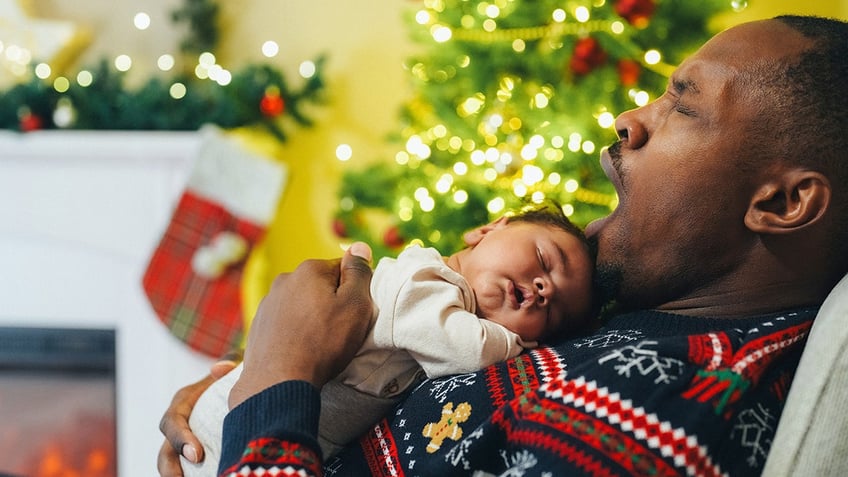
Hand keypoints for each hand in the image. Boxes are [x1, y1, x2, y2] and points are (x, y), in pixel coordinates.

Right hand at [156, 356, 239, 475]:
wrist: (236, 386)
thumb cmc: (233, 375)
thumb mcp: (232, 366)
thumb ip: (229, 363)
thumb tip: (219, 369)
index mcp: (183, 403)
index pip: (173, 422)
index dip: (180, 439)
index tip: (196, 455)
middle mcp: (178, 425)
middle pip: (165, 451)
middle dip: (171, 469)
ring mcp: (183, 441)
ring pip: (171, 464)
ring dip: (176, 476)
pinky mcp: (193, 453)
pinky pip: (187, 470)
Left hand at [229, 242, 373, 408]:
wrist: (278, 381)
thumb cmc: (322, 344)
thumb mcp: (355, 305)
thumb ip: (359, 273)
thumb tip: (359, 246)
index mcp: (309, 270)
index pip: (343, 269)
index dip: (354, 291)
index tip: (355, 313)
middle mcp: (284, 280)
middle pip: (320, 286)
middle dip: (331, 303)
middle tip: (339, 330)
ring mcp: (268, 303)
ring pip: (301, 304)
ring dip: (312, 318)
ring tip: (319, 344)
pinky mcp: (258, 326)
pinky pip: (285, 322)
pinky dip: (294, 332)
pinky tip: (301, 350)